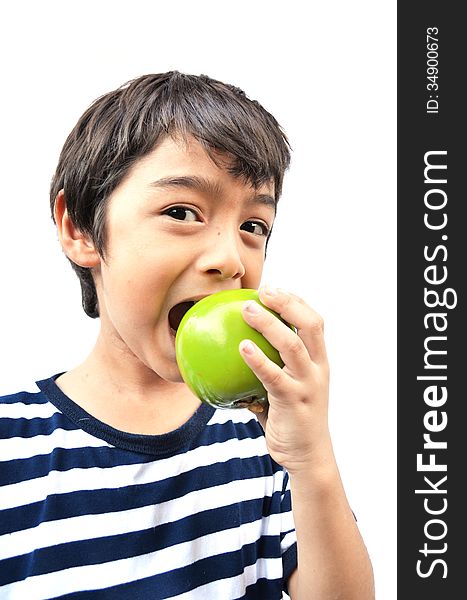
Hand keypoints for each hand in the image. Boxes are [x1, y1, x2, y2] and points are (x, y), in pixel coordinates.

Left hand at [239, 286, 331, 473]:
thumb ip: (271, 370)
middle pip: (310, 325)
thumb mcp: (286, 388)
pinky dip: (258, 359)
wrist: (308, 456)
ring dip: (270, 324)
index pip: (314, 322)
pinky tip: (241, 346)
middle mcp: (318, 368)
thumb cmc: (291, 419)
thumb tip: (237, 352)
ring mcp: (308, 384)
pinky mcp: (294, 401)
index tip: (274, 289)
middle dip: (288, 303)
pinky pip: (273, 375)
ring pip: (293, 345)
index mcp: (318, 362)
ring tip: (247, 310)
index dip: (297, 301)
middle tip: (263, 291)